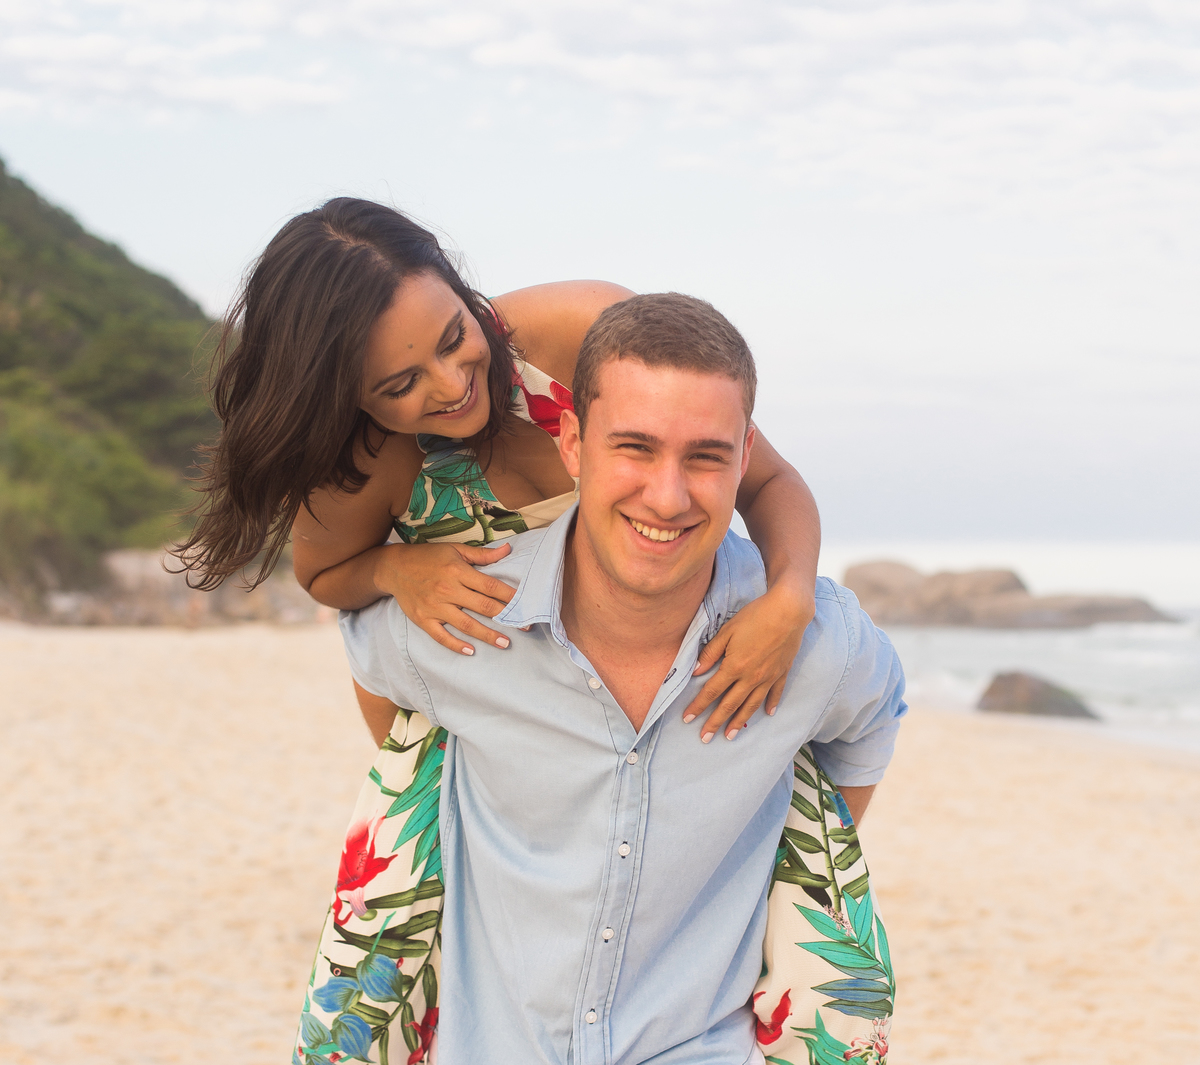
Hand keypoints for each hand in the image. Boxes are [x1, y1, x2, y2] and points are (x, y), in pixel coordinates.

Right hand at [374, 541, 517, 654]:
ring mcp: (435, 607)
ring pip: (466, 624)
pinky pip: (441, 636)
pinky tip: (471, 651)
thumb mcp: (455, 550)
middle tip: (526, 628)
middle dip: (507, 618)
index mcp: (458, 571)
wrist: (393, 567)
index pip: (491, 586)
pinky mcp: (423, 619)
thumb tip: (508, 550)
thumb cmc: (428, 557)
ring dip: (487, 635)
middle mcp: (448, 590)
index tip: (527, 605)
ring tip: (505, 643)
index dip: (511, 597)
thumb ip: (482, 555)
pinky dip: (456, 645)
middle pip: (483, 607)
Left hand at [682, 580, 814, 741]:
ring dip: (739, 721)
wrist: (788, 611)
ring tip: (730, 735)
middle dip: (715, 722)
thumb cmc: (754, 617)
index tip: (687, 719)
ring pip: (751, 705)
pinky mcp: (782, 672)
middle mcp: (751, 677)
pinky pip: (775, 693)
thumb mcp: (727, 631)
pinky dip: (770, 705)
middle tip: (705, 738)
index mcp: (734, 667)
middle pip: (729, 704)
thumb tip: (695, 671)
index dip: (698, 707)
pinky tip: (767, 714)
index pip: (711, 692)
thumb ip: (711, 653)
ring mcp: (768, 677)